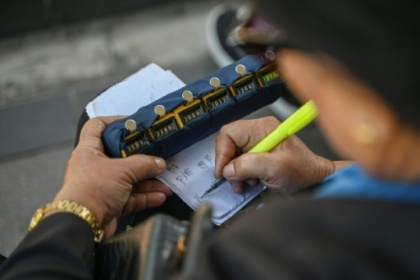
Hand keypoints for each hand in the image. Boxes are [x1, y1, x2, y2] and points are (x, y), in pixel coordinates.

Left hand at [54, 116, 172, 237]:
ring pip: (129, 180)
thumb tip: (158, 162)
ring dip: (148, 182)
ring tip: (165, 182)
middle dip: (141, 159)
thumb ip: (143, 164)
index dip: (114, 121)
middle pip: (120, 156)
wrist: (82, 224)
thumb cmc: (90, 192)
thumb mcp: (122, 170)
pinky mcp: (109, 204)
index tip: (132, 123)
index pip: (97, 127)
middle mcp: (94, 167)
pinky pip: (131, 197)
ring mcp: (102, 186)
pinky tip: (159, 196)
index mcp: (89, 151)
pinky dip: (146, 196)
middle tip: (156, 156)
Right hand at [215, 116, 333, 192]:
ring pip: (233, 155)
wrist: (315, 179)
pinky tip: (252, 181)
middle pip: (229, 144)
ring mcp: (257, 142)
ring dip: (236, 172)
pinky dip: (242, 174)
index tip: (223, 171)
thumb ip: (249, 166)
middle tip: (235, 181)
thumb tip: (228, 169)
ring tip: (246, 184)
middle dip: (229, 165)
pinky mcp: (258, 152)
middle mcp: (258, 132)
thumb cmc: (303, 171)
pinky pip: (240, 161)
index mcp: (263, 128)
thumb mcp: (276, 169)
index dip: (222, 152)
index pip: (229, 133)